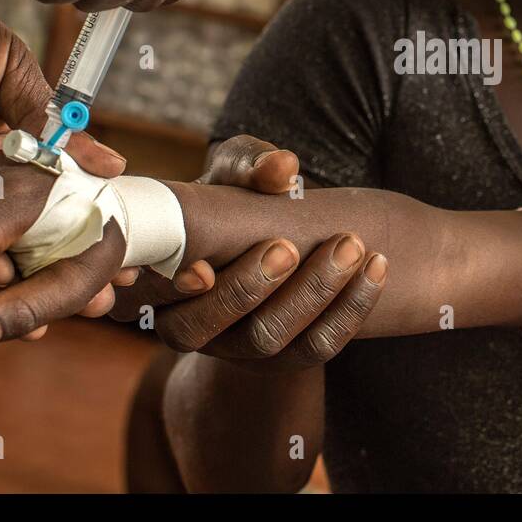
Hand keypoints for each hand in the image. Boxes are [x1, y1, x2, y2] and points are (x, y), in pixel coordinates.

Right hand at [109, 135, 386, 367]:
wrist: (276, 237)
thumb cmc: (236, 194)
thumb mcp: (235, 170)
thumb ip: (249, 163)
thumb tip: (282, 169)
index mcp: (153, 278)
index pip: (144, 296)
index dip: (169, 289)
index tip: (202, 270)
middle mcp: (183, 324)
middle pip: (202, 328)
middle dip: (247, 289)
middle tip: (287, 247)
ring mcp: (236, 348)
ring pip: (267, 339)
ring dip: (313, 293)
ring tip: (350, 246)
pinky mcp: (285, 358)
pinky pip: (319, 346)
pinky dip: (351, 308)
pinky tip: (376, 267)